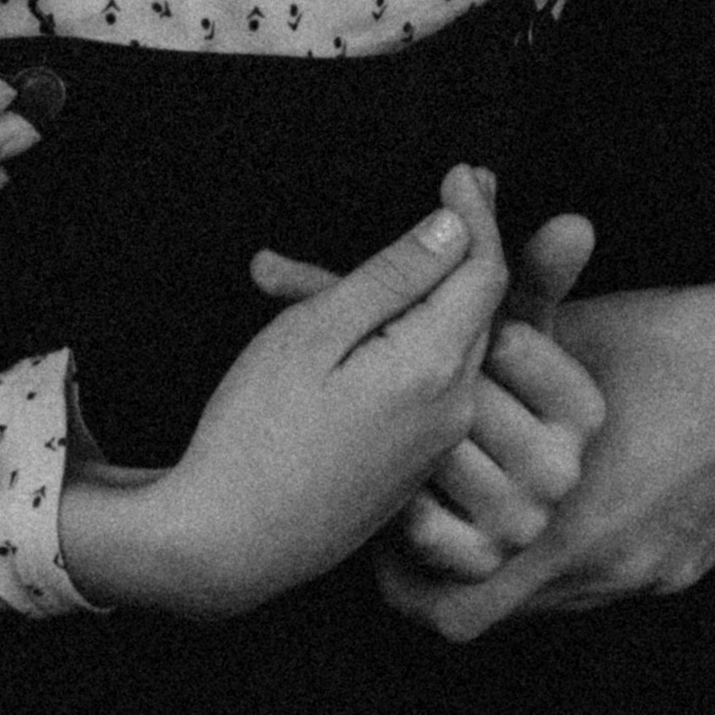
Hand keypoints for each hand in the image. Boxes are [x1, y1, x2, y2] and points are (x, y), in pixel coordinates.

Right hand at [255, 203, 606, 576]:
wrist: (229, 544)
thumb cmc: (255, 430)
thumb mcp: (314, 332)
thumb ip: (392, 278)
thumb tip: (452, 226)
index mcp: (433, 369)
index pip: (485, 272)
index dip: (478, 213)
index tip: (462, 170)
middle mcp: (453, 410)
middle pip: (481, 309)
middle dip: (471, 245)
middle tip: (460, 189)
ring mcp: (436, 446)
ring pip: (459, 348)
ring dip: (446, 293)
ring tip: (424, 244)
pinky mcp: (413, 470)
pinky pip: (436, 387)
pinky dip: (425, 340)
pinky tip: (393, 322)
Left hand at [377, 272, 714, 640]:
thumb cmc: (667, 335)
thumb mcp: (563, 339)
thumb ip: (490, 366)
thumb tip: (424, 358)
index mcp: (566, 524)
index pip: (453, 612)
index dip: (411, 580)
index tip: (395, 529)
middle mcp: (606, 570)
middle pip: (492, 616)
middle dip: (454, 573)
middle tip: (428, 519)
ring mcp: (650, 575)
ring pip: (549, 599)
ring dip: (514, 559)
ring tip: (494, 498)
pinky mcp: (683, 566)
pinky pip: (604, 581)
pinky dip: (570, 550)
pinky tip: (570, 492)